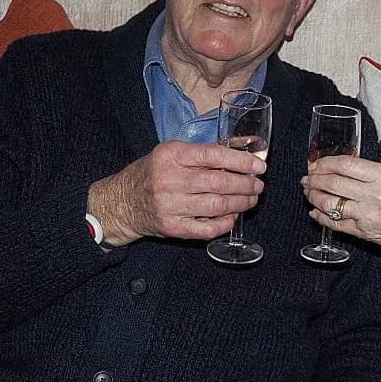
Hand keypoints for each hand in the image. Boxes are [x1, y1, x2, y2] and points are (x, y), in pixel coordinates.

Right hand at [89, 140, 265, 245]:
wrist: (122, 202)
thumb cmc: (153, 173)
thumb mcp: (172, 154)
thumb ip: (204, 153)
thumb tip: (245, 153)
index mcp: (171, 155)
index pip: (213, 155)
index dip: (240, 160)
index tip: (259, 165)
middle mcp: (169, 179)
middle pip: (219, 182)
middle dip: (246, 184)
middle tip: (258, 185)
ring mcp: (170, 205)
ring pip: (217, 206)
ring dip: (241, 203)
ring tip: (251, 199)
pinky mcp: (172, 227)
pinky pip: (208, 229)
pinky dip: (226, 223)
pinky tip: (233, 216)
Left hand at [301, 155, 380, 259]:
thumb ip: (371, 173)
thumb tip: (342, 168)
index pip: (346, 165)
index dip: (326, 162)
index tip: (317, 162)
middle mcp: (375, 195)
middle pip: (334, 183)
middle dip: (315, 178)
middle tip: (307, 176)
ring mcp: (367, 216)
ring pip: (330, 204)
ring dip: (314, 196)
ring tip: (308, 191)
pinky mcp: (363, 233)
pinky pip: (335, 224)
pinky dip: (321, 217)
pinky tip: (315, 211)